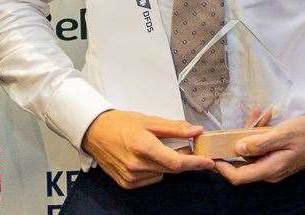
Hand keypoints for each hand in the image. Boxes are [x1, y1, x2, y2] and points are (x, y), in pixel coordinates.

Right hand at [81, 110, 215, 188]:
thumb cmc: (121, 124)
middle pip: (171, 169)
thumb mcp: (149, 120)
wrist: (95, 132)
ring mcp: (131, 176)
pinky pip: (151, 179)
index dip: (195, 164)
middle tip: (182, 147)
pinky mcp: (127, 183)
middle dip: (182, 159)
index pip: (177, 162)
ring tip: (154, 149)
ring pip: (162, 174)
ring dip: (166, 164)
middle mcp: (137, 165)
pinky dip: (154, 170)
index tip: (209, 162)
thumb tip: (196, 131)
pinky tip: (145, 158)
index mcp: (144, 147)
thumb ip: (175, 128)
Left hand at [213, 113, 304, 184]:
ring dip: (250, 134)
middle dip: (237, 142)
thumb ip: (260, 142)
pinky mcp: (277, 157)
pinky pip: (262, 147)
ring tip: (257, 115)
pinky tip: (265, 118)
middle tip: (240, 124)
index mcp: (271, 169)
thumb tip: (237, 148)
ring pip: (252, 152)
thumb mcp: (283, 134)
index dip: (223, 168)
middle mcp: (270, 171)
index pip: (239, 177)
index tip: (213, 153)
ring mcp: (274, 164)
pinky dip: (260, 133)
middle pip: (243, 163)